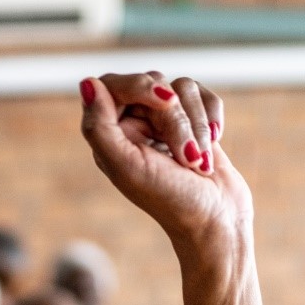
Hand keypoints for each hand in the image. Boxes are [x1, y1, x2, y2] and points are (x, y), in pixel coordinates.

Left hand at [79, 73, 252, 245]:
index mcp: (109, 137)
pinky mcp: (193, 121)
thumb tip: (88, 83)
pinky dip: (211, 117)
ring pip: (181, 87)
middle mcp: (133, 126)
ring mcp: (164, 122)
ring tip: (198, 162)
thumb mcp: (127, 167)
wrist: (217, 220)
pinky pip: (202, 93)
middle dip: (175, 117)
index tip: (163, 101)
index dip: (139, 84)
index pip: (112, 84)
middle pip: (153, 84)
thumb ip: (99, 127)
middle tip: (185, 154)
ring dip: (196, 125)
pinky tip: (213, 144)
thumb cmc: (170, 200)